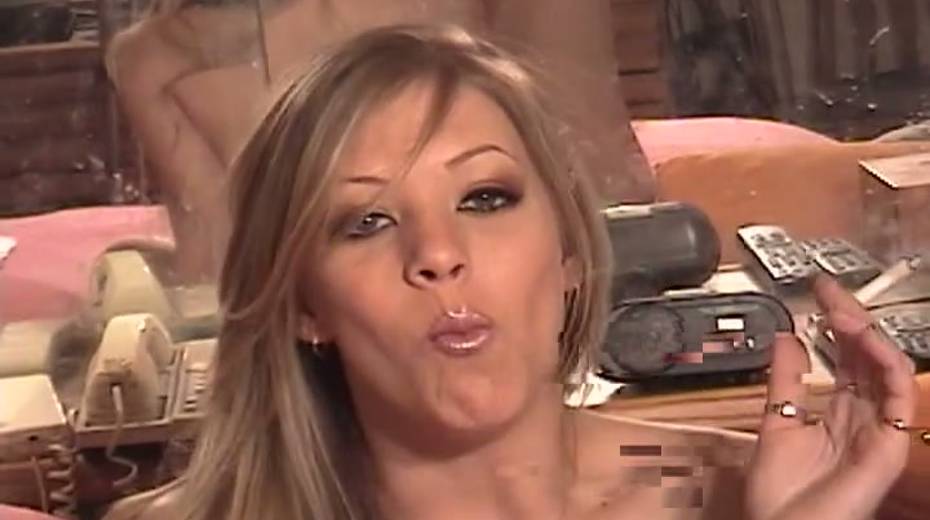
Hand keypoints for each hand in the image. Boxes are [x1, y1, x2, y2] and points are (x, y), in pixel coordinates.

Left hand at [745, 275, 917, 519]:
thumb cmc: (780, 496)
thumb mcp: (776, 422)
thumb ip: (785, 380)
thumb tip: (786, 337)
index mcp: (837, 413)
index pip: (845, 357)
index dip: (834, 322)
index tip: (817, 291)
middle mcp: (862, 418)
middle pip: (866, 357)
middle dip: (850, 318)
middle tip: (828, 289)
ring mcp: (878, 431)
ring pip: (887, 369)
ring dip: (867, 334)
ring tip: (840, 310)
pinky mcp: (890, 446)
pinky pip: (899, 396)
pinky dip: (885, 363)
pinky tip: (863, 339)